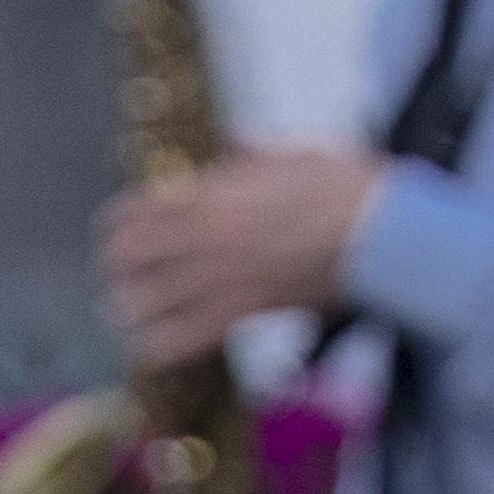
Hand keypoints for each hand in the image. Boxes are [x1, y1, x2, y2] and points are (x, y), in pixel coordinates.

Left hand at [100, 146, 381, 369]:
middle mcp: (205, 236)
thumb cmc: (345, 187)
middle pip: (129, 258)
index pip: (138, 211)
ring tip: (126, 311)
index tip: (113, 232)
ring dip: (129, 307)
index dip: (117, 225)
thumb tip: (235, 144)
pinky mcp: (243, 313)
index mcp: (214, 193)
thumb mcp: (296, 154)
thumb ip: (255, 154)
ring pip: (145, 302)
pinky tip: (148, 349)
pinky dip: (157, 347)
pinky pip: (181, 339)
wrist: (380, 232)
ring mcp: (221, 278)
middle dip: (116, 267)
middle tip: (116, 274)